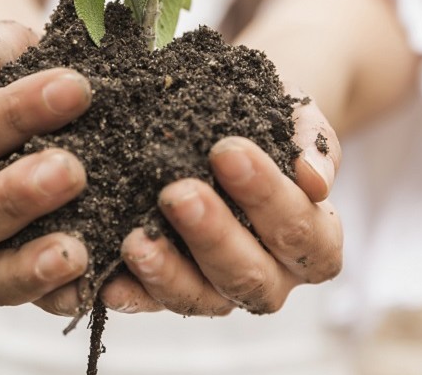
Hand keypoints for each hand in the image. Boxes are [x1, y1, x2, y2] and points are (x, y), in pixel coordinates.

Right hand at [0, 21, 94, 311]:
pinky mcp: (17, 282)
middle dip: (16, 194)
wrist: (41, 103)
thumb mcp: (3, 47)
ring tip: (77, 248)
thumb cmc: (17, 74)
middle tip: (73, 169)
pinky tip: (93, 282)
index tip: (75, 88)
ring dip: (31, 263)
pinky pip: (31, 302)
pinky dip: (59, 297)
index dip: (12, 114)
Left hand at [94, 97, 342, 315]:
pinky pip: (153, 305)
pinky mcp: (173, 293)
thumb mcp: (294, 117)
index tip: (227, 150)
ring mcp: (222, 290)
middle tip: (178, 193)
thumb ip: (310, 142)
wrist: (229, 119)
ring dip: (169, 273)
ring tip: (137, 240)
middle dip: (214, 235)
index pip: (301, 231)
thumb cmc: (268, 118)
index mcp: (314, 239)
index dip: (268, 196)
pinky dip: (132, 294)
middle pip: (252, 275)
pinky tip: (108, 279)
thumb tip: (313, 179)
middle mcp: (274, 275)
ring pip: (204, 300)